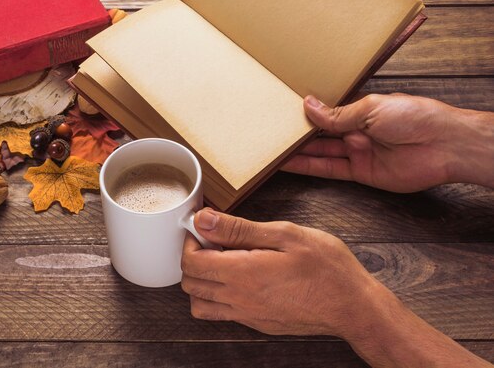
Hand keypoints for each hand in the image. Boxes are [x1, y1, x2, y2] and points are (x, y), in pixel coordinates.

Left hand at [182, 209, 491, 367]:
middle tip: (213, 241)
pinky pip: (221, 314)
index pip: (190, 262)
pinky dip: (217, 297)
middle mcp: (237, 299)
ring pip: (199, 303)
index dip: (190, 241)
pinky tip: (239, 278)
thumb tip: (203, 219)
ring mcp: (246, 315)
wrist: (353, 306)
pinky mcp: (256, 323)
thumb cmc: (326, 266)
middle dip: (193, 258)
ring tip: (223, 260)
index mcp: (241, 273)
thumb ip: (238, 228)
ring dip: (201, 281)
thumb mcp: (285, 234)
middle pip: (190, 283)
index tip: (203, 228)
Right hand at [281, 94, 493, 191]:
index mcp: (360, 111)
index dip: (305, 115)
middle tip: (271, 134)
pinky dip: (309, 167)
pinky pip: (329, 169)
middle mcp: (356, 132)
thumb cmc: (416, 117)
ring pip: (320, 153)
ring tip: (272, 151)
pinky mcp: (360, 172)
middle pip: (319, 135)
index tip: (283, 114)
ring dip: (297, 153)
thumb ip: (338, 114)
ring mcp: (357, 152)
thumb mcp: (371, 108)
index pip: (326, 114)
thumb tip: (310, 106)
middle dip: (297, 135)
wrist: (443, 145)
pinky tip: (290, 164)